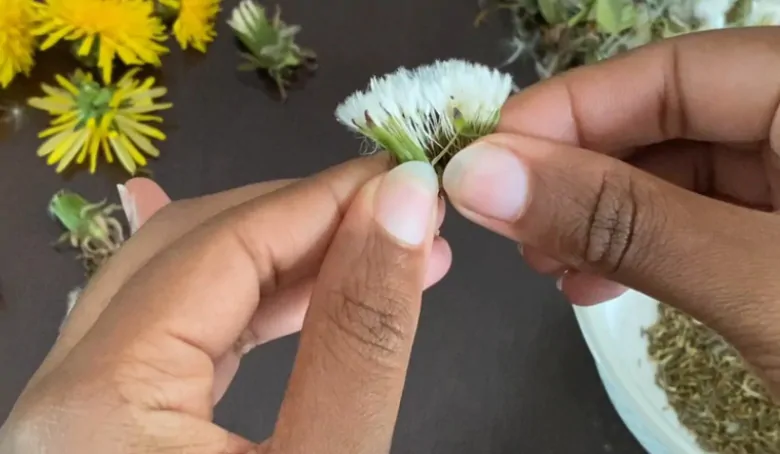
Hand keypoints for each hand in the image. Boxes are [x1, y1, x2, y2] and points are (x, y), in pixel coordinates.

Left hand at [0, 156, 450, 452]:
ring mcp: (77, 415)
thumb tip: (403, 208)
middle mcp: (62, 394)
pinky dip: (252, 308)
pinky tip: (305, 290)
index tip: (404, 176)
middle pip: (187, 249)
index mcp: (95, 401)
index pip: (220, 245)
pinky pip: (179, 339)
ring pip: (182, 287)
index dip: (321, 198)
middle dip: (304, 218)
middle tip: (401, 212)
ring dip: (287, 260)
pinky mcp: (110, 435)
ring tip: (380, 251)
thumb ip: (360, 333)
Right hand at [442, 27, 779, 394]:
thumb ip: (620, 221)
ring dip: (601, 219)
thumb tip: (478, 175)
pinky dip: (644, 249)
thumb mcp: (750, 281)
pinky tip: (598, 283)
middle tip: (509, 225)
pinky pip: (704, 221)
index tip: (486, 161)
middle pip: (672, 122)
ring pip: (681, 177)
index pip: (673, 70)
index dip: (570, 111)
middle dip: (580, 176)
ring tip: (547, 265)